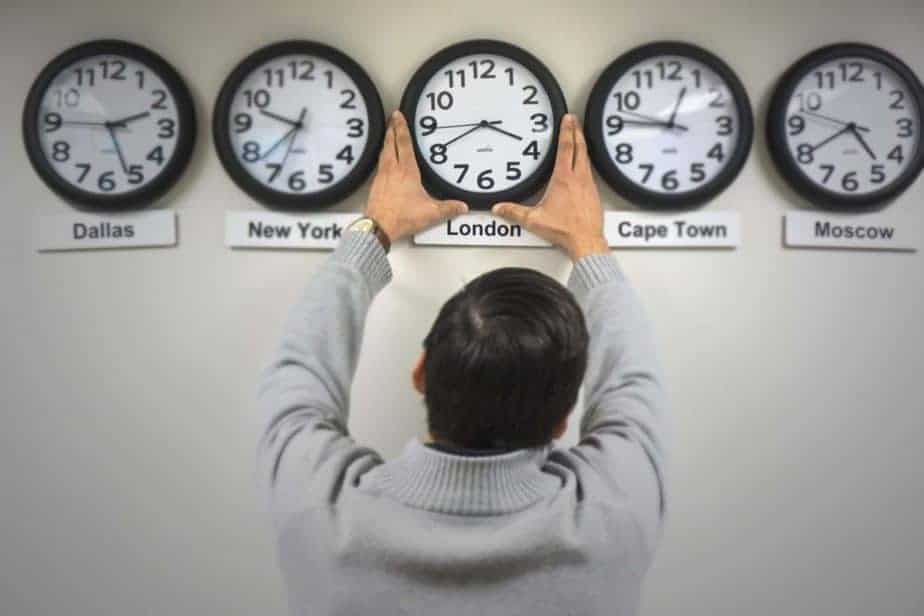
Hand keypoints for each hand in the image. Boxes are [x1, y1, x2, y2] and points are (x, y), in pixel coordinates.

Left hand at [366, 111, 467, 241]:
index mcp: (407, 171)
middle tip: (393, 118)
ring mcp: (381, 177)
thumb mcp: (430, 213)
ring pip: (383, 153)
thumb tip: (462, 206)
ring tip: (388, 134)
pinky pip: (379, 164)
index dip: (402, 128)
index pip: (404, 144)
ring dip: (386, 141)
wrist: (379, 227)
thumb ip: (448, 208)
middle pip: (391, 143)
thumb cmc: (401, 217)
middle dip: (392, 129)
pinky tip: (384, 160)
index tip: (399, 116)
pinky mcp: (375, 185)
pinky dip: (382, 156)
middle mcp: (392, 170)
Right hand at [492, 114, 607, 260]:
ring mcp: (589, 185)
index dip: (566, 131)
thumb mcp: (534, 220)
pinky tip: (584, 165)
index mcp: (564, 179)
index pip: (566, 148)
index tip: (567, 119)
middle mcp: (579, 178)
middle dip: (576, 131)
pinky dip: (586, 162)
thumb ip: (514, 212)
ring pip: (587, 159)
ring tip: (579, 137)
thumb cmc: (564, 230)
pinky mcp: (594, 194)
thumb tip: (499, 208)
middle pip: (580, 148)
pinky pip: (590, 172)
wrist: (586, 241)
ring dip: (583, 145)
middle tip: (574, 120)